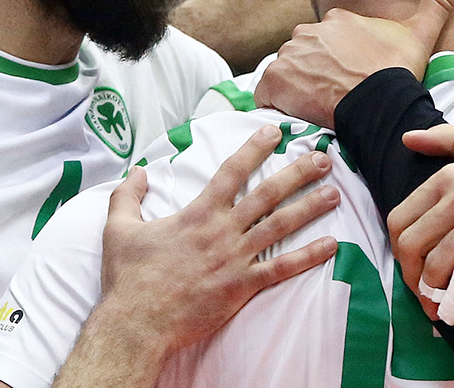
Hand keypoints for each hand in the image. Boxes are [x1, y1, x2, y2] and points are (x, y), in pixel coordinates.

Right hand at [96, 124, 340, 353]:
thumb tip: (138, 171)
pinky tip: (331, 245)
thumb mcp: (118, 229)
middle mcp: (222, 231)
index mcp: (197, 213)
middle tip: (323, 158)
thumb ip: (128, 196)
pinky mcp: (242, 286)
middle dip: (297, 173)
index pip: (231, 171)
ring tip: (335, 193)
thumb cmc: (128, 277)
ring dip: (310, 208)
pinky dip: (308, 257)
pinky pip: (282, 269)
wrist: (137, 321)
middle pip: (267, 194)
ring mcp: (235, 258)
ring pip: (280, 226)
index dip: (254, 148)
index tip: (274, 131)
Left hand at [255, 0, 453, 126]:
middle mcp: (309, 31)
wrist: (378, 105)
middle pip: (307, 53)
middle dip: (316, 72)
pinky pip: (269, 92)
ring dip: (298, 87)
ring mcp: (290, 55)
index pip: (330, 40)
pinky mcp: (275, 80)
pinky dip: (278, 103)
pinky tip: (298, 113)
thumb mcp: (422, 34)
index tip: (352, 79)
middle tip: (336, 95)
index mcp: (339, 19)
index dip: (340, 61)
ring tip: (320, 107)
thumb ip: (438, 0)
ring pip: (288, 71)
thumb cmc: (398, 74)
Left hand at [387, 126, 453, 313]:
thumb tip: (407, 138)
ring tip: (438, 309)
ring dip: (431, 293)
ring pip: (435, 263)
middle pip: (411, 244)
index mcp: (451, 175)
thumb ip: (447, 139)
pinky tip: (453, 315)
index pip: (402, 218)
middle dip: (410, 277)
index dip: (400, 251)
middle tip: (422, 296)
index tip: (412, 270)